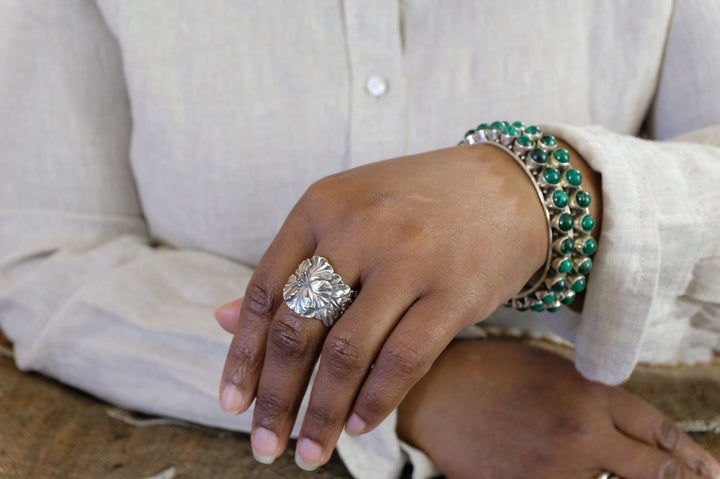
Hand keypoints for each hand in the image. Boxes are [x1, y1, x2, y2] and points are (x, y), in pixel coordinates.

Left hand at [218, 144, 556, 469]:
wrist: (508, 188)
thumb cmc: (416, 206)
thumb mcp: (346, 216)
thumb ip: (289, 267)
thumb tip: (218, 318)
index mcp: (322, 206)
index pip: (265, 291)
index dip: (242, 354)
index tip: (232, 403)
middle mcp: (358, 228)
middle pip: (299, 328)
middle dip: (276, 397)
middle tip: (264, 445)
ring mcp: (408, 258)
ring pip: (348, 352)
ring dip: (322, 413)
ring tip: (310, 452)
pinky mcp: (453, 290)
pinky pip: (404, 359)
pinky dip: (376, 401)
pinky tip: (359, 426)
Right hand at [397, 340, 719, 478]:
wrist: (432, 393)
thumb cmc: (487, 372)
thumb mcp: (548, 368)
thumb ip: (591, 397)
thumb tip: (625, 429)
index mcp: (588, 394)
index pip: (658, 431)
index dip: (689, 455)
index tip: (708, 470)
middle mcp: (582, 434)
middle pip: (651, 471)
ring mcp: (555, 470)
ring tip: (623, 471)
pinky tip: (573, 474)